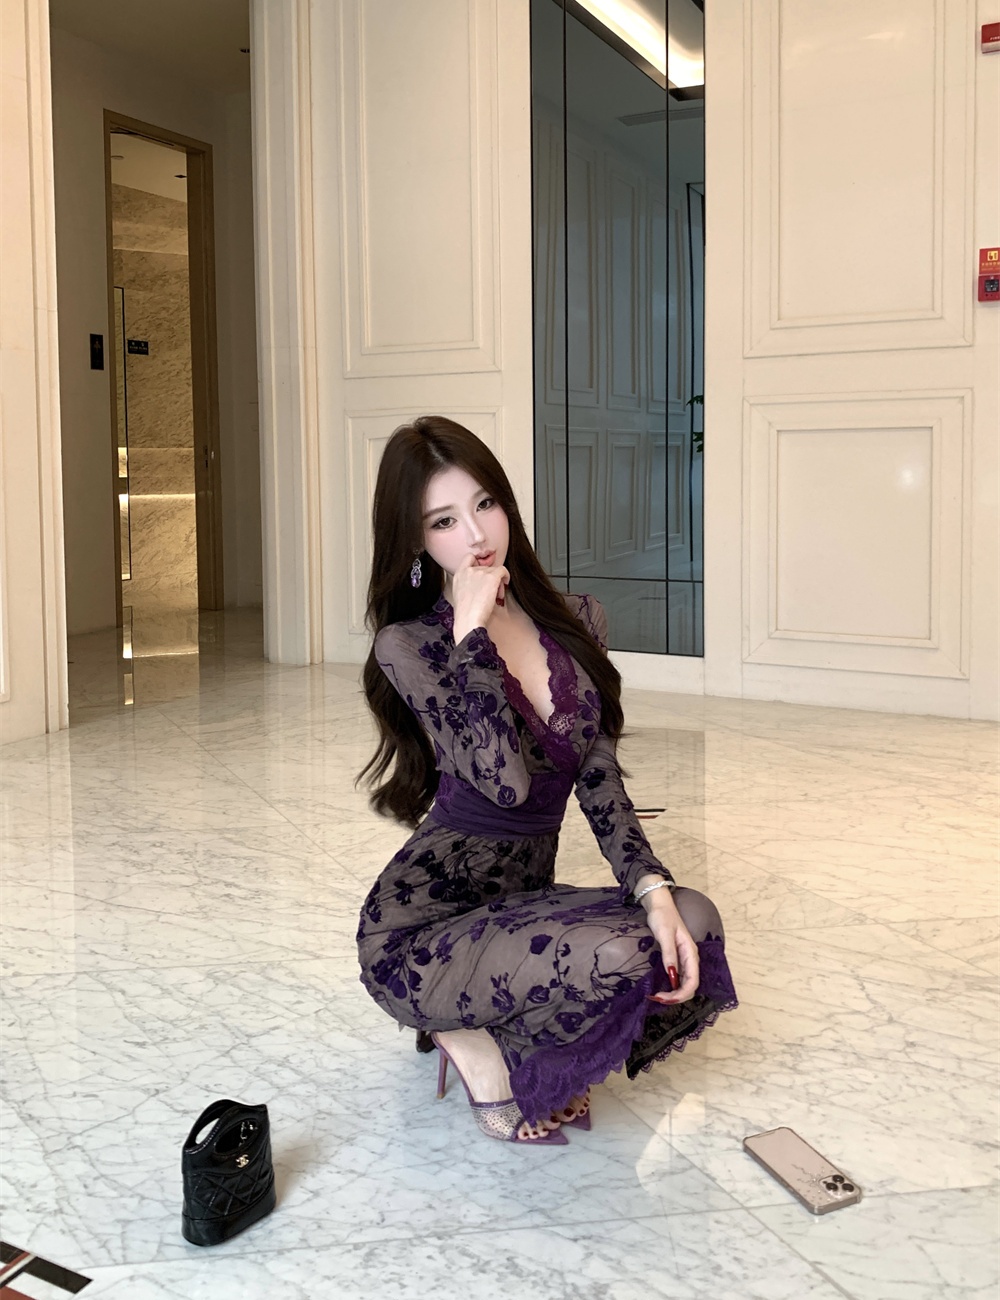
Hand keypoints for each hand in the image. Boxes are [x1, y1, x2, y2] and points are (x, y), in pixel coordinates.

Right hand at [451, 553, 509, 642]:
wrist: (468, 620)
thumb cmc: (465, 613)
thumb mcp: (460, 594)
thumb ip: (467, 584)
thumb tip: (479, 584)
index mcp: (458, 574)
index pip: (469, 557)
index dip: (478, 563)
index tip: (484, 573)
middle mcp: (469, 570)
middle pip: (485, 567)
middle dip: (490, 578)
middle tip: (490, 591)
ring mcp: (480, 572)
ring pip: (495, 571)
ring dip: (497, 581)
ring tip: (495, 596)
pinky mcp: (491, 577)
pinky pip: (503, 570)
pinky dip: (506, 576)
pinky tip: (505, 585)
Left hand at [641, 889, 699, 1004]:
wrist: (660, 905)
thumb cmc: (663, 916)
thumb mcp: (664, 934)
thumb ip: (669, 953)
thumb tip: (672, 974)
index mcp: (691, 953)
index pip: (692, 981)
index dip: (681, 993)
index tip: (665, 998)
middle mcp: (690, 959)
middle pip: (690, 985)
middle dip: (677, 996)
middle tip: (658, 999)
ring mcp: (684, 959)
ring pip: (684, 983)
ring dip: (674, 994)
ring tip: (659, 997)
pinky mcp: (677, 958)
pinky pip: (678, 977)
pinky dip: (672, 987)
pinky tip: (662, 988)